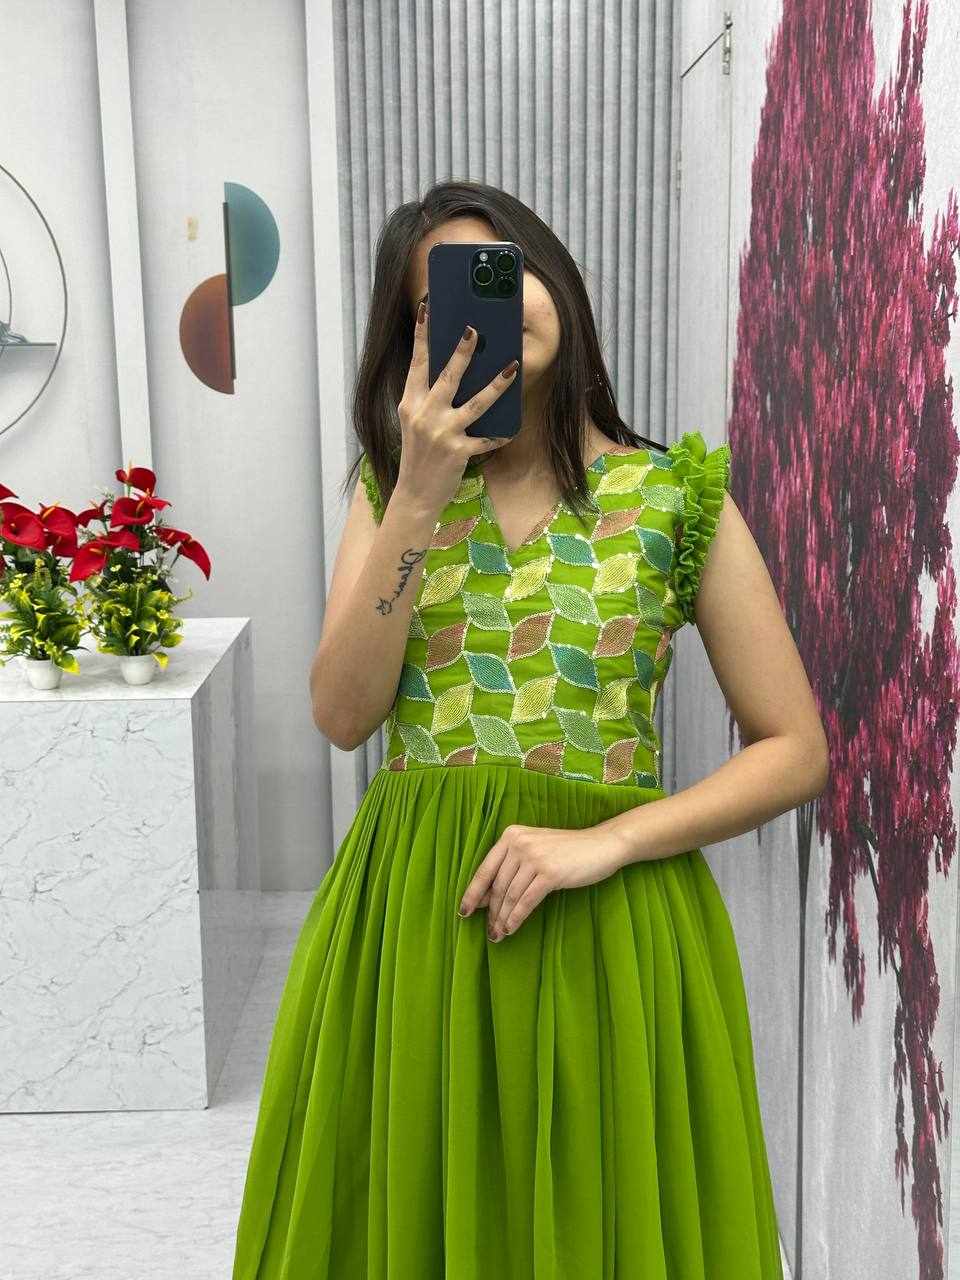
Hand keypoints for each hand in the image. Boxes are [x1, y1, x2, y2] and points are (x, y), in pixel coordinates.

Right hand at [394, 301, 516, 513]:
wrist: (414, 494)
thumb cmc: (418, 455)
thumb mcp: (414, 423)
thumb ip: (428, 399)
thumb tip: (453, 372)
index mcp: (410, 404)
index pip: (417, 364)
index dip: (422, 336)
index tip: (427, 310)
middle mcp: (424, 416)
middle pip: (447, 377)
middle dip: (462, 352)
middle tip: (474, 329)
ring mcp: (442, 434)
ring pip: (475, 404)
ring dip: (496, 384)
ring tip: (512, 367)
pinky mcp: (459, 452)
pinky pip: (486, 439)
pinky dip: (500, 436)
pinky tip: (511, 430)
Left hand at [458, 820, 629, 940]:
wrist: (601, 845)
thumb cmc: (566, 852)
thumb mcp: (535, 851)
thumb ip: (510, 867)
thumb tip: (484, 898)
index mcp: (511, 835)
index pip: (485, 869)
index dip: (473, 893)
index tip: (464, 912)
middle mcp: (519, 843)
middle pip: (498, 886)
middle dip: (491, 913)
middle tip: (489, 932)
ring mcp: (535, 857)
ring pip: (511, 896)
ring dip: (502, 919)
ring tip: (498, 935)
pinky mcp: (550, 873)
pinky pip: (526, 901)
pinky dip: (517, 917)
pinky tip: (512, 929)